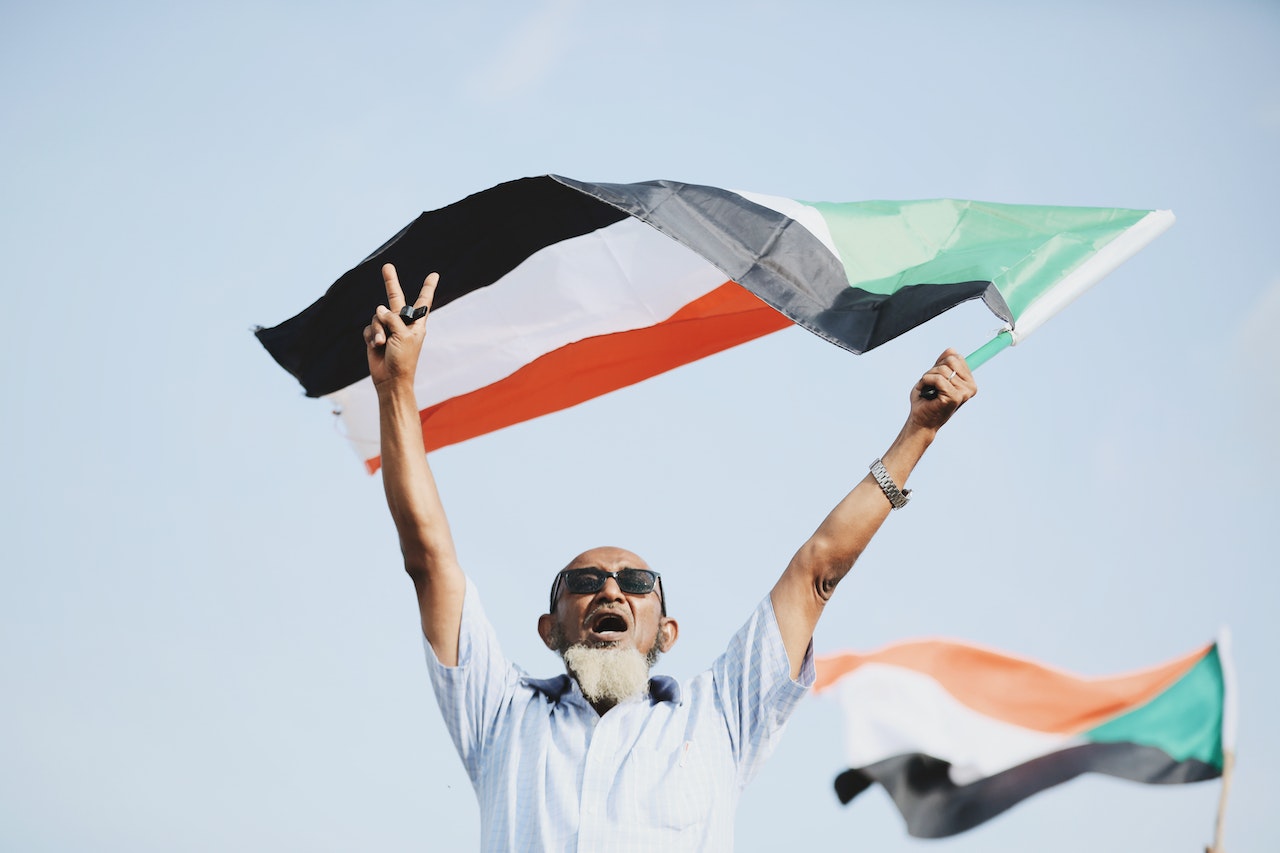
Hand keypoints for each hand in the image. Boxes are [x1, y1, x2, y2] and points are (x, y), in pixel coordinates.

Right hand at [364, 264, 439, 389]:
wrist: (390, 379)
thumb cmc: (403, 359)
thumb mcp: (403, 335)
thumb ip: (392, 318)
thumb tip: (379, 308)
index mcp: (416, 323)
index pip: (423, 301)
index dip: (428, 287)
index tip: (434, 274)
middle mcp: (402, 323)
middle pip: (396, 298)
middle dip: (391, 283)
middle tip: (387, 266)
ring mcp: (388, 328)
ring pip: (378, 316)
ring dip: (378, 330)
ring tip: (382, 343)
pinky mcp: (375, 335)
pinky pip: (369, 328)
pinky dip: (371, 336)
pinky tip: (375, 346)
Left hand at [909, 348, 975, 430]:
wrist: (921, 420)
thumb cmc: (927, 400)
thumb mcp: (934, 376)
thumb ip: (943, 364)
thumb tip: (951, 350)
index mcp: (969, 382)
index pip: (957, 358)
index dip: (940, 364)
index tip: (935, 379)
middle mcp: (970, 387)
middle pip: (951, 361)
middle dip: (934, 369)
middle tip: (930, 384)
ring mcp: (964, 393)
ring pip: (943, 370)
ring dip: (928, 377)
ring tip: (927, 389)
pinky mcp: (954, 397)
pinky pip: (938, 379)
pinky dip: (926, 382)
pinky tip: (925, 392)